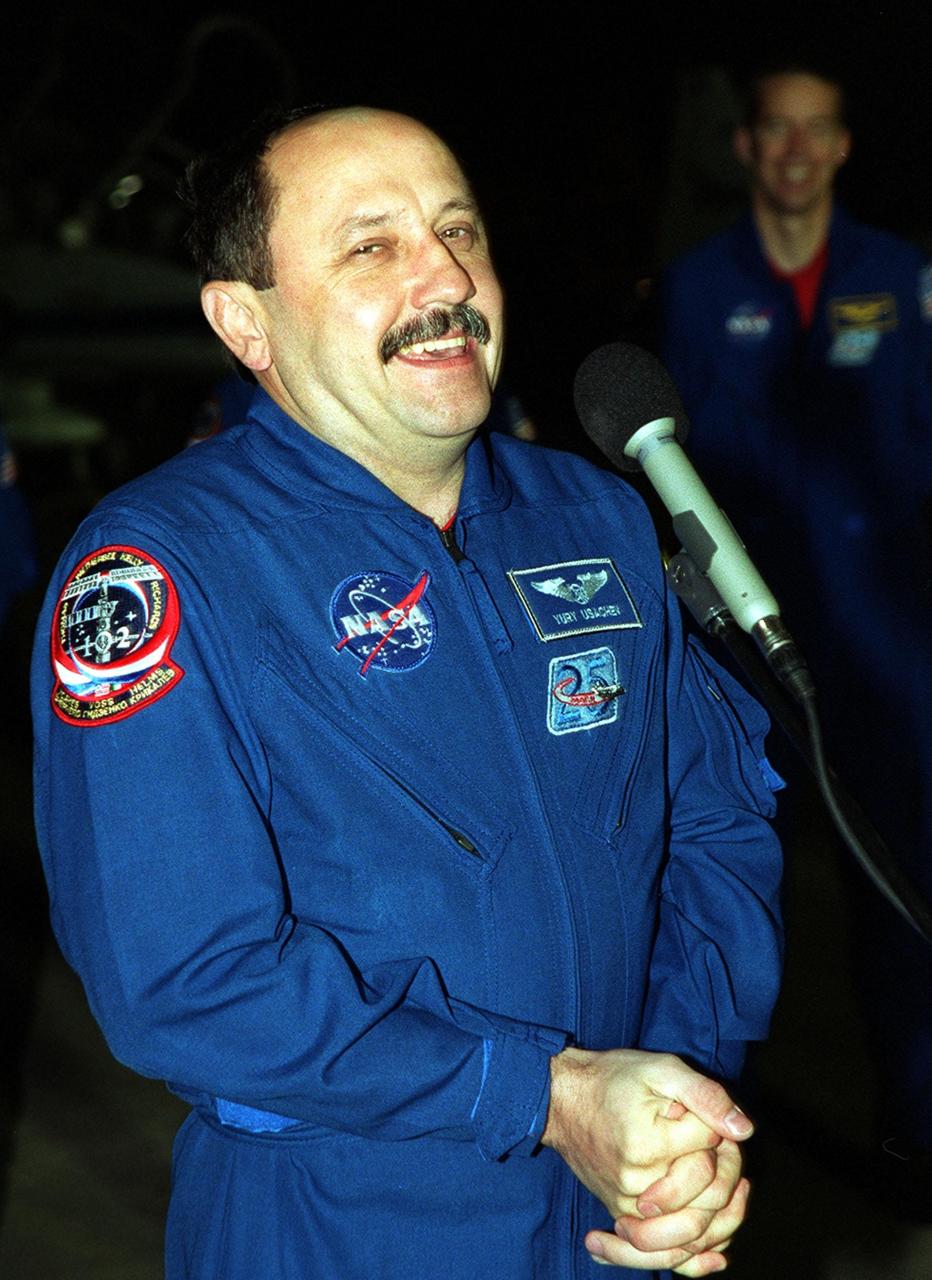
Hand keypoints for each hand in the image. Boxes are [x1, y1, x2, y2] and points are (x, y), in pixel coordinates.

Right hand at [541, 1047, 753, 1270]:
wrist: (563, 1098)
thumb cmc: (613, 1079)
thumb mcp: (661, 1070)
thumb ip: (704, 1096)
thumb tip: (743, 1131)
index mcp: (650, 1146)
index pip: (711, 1153)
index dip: (720, 1132)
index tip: (704, 1115)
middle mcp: (638, 1186)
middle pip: (709, 1200)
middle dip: (728, 1172)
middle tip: (722, 1145)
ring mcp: (628, 1207)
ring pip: (692, 1237)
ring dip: (723, 1218)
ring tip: (736, 1192)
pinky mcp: (621, 1215)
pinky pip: (662, 1253)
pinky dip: (694, 1260)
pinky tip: (716, 1257)